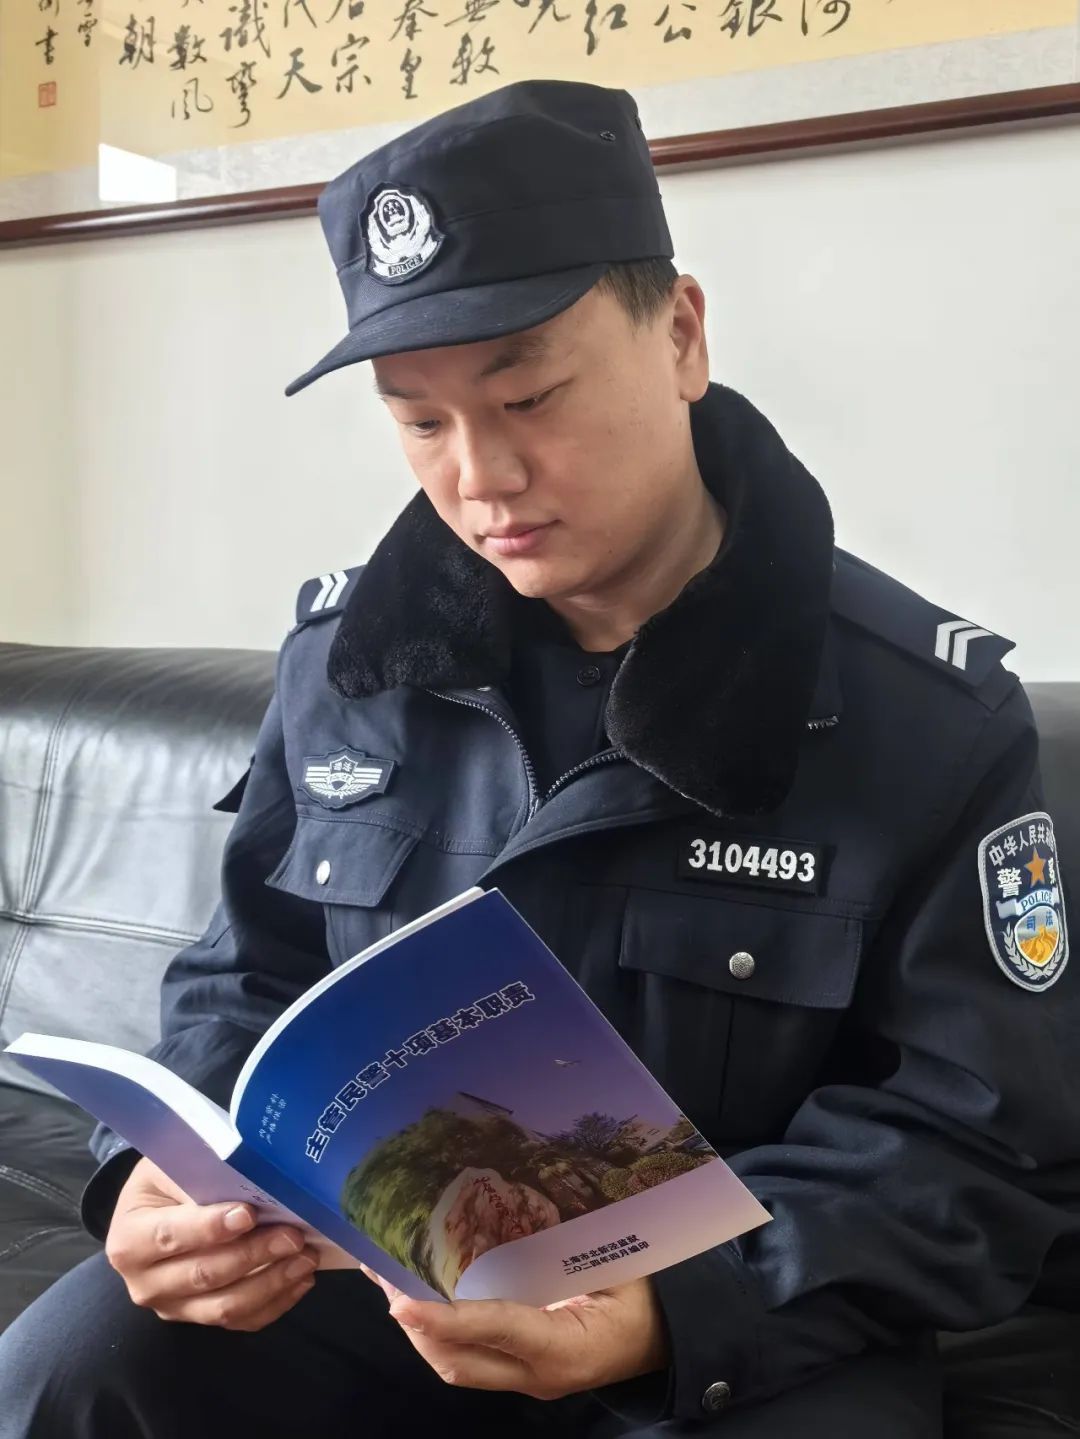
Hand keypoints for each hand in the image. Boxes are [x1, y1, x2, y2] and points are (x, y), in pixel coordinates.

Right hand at [105, 1157, 318, 1330]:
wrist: (156, 1212)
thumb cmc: (167, 1181)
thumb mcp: (172, 1166)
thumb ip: (201, 1176)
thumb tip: (250, 1183)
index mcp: (129, 1239)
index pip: (170, 1236)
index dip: (210, 1228)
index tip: (248, 1214)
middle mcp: (145, 1282)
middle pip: (204, 1275)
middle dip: (254, 1254)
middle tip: (293, 1235)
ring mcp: (173, 1307)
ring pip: (225, 1307)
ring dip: (272, 1283)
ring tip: (305, 1258)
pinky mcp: (200, 1318)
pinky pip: (241, 1322)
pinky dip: (276, 1302)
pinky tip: (301, 1279)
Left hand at [363, 1267, 667, 1398]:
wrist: (662, 1336)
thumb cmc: (644, 1292)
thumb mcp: (621, 1263)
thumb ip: (576, 1238)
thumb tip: (532, 1188)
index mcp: (569, 1345)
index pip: (502, 1330)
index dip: (451, 1318)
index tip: (404, 1303)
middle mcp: (539, 1372)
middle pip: (461, 1362)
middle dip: (415, 1324)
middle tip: (383, 1274)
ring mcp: (525, 1376)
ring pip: (457, 1364)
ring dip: (419, 1327)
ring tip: (386, 1278)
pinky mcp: (517, 1369)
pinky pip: (469, 1356)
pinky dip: (437, 1328)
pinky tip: (417, 1293)